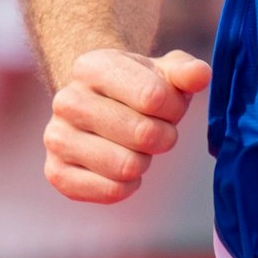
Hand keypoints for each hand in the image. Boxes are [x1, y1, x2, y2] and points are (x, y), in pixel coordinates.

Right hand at [43, 48, 210, 202]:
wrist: (100, 105)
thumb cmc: (139, 87)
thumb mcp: (164, 71)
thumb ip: (186, 71)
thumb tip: (201, 75)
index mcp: (91, 66)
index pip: (153, 96)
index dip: (174, 107)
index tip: (168, 105)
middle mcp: (67, 100)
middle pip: (142, 134)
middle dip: (163, 136)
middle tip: (156, 130)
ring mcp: (57, 137)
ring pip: (126, 166)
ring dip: (144, 160)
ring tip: (136, 146)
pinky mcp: (56, 172)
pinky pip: (111, 191)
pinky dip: (129, 184)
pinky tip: (123, 166)